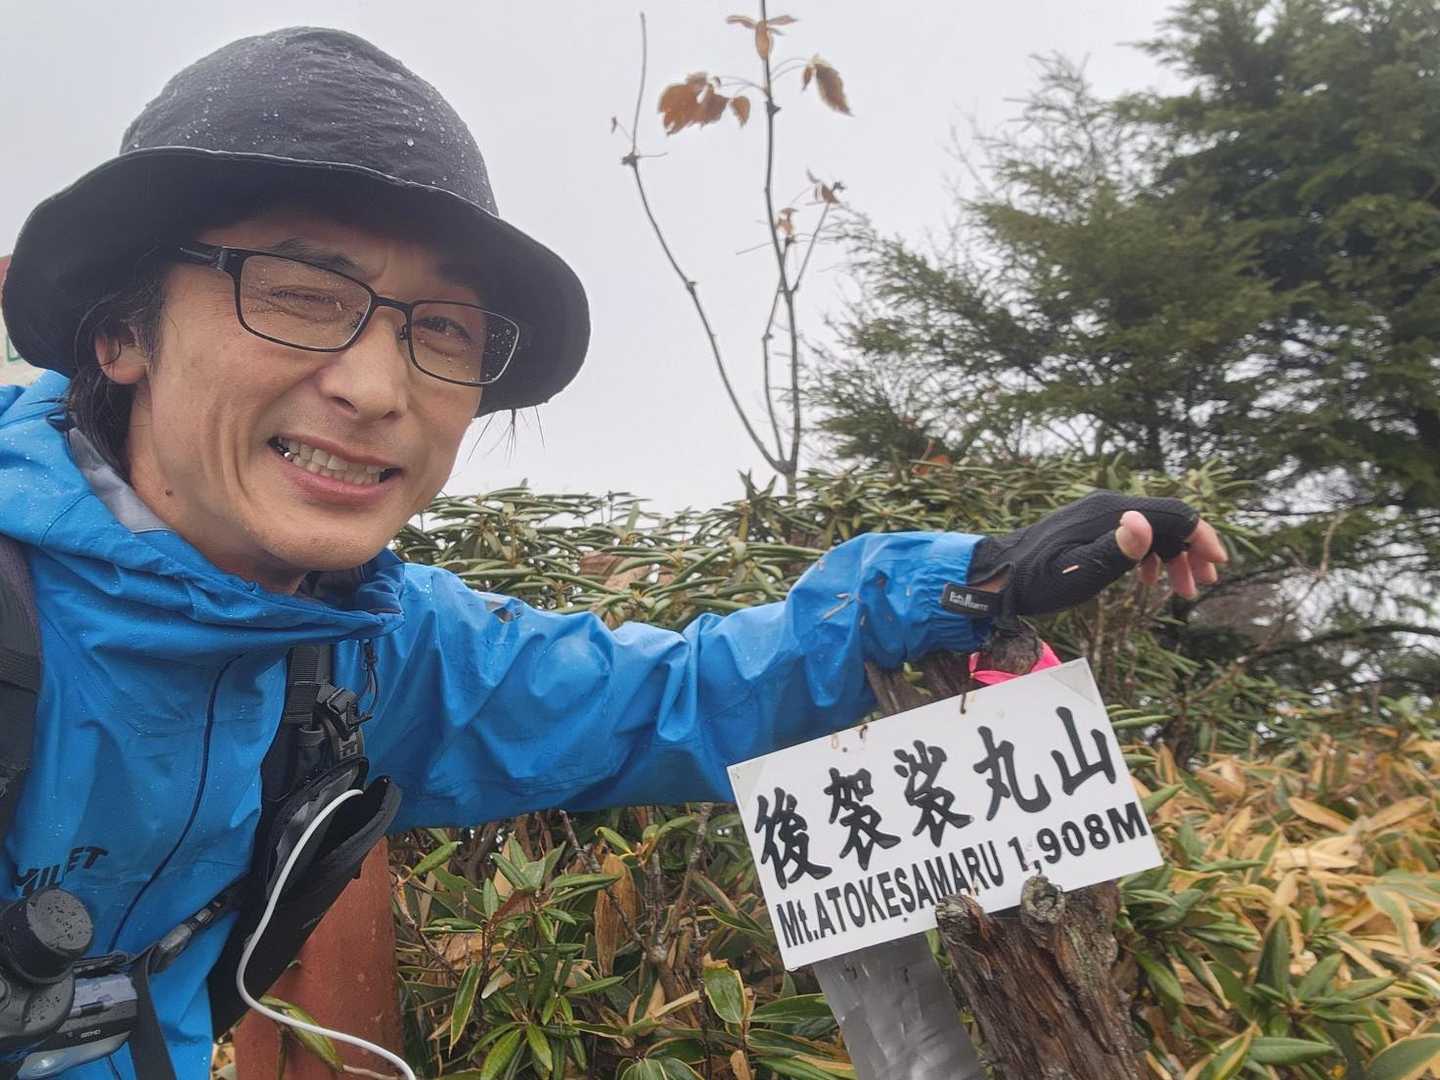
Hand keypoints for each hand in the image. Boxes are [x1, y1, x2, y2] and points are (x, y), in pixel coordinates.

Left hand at [947, 491, 1227, 619]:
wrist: (998, 575)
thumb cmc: (1037, 580)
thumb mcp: (1079, 573)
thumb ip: (1116, 550)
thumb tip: (1142, 521)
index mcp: (1110, 512)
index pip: (1171, 514)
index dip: (1200, 537)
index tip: (1217, 565)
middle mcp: (1108, 504)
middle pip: (1166, 518)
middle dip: (1191, 549)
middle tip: (1203, 584)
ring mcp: (1099, 513)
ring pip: (1152, 527)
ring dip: (1174, 555)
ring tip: (1184, 590)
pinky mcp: (1091, 525)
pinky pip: (1133, 532)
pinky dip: (1151, 554)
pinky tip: (1150, 580)